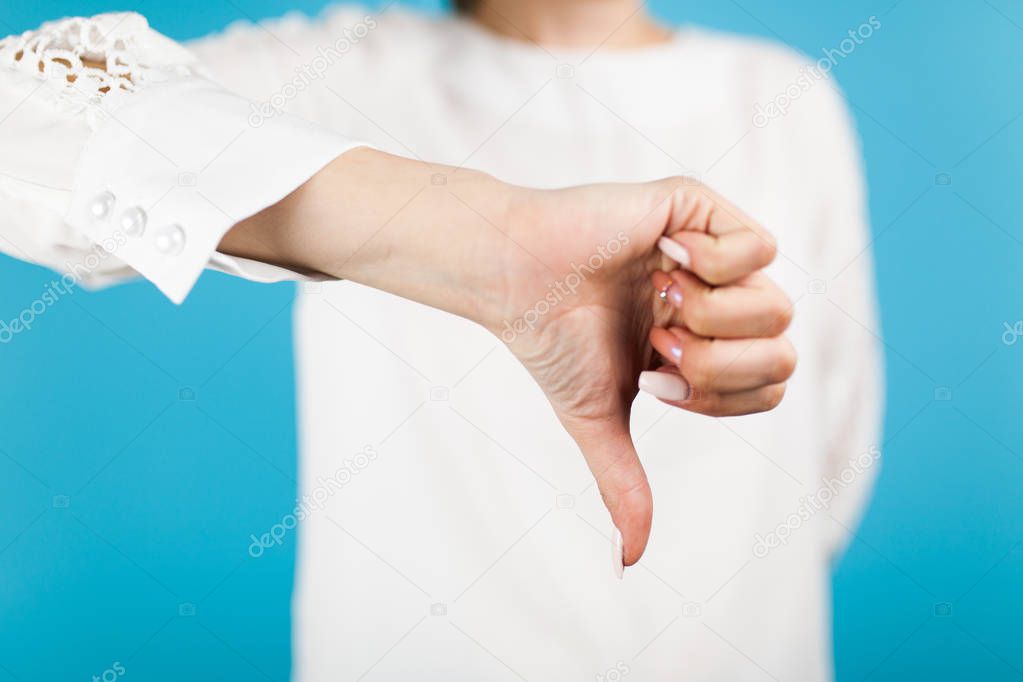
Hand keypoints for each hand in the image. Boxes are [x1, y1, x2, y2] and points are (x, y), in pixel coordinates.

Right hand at [221, 149, 794, 573]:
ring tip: (656, 297)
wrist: (515, 279)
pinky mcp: (702, 209)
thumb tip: (632, 562)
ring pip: (777, 305)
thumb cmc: (551, 341)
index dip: (718, 396)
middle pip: (783, 352)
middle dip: (717, 364)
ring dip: (709, 317)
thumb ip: (624, 482)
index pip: (769, 388)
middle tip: (657, 340)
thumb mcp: (598, 419)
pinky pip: (760, 247)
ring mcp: (713, 254)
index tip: (654, 376)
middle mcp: (716, 301)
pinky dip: (713, 266)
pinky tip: (661, 257)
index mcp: (700, 345)